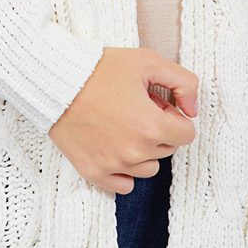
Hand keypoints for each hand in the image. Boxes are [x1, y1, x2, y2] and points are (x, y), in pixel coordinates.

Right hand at [48, 46, 199, 193]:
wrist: (55, 81)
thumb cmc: (100, 69)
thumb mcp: (148, 62)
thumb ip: (184, 82)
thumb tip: (192, 110)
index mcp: (152, 126)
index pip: (186, 134)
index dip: (173, 116)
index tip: (155, 104)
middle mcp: (136, 152)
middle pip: (167, 150)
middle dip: (158, 131)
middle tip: (135, 109)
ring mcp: (114, 165)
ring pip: (148, 168)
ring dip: (143, 150)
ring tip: (122, 125)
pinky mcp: (94, 173)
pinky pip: (124, 185)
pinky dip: (124, 170)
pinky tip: (113, 146)